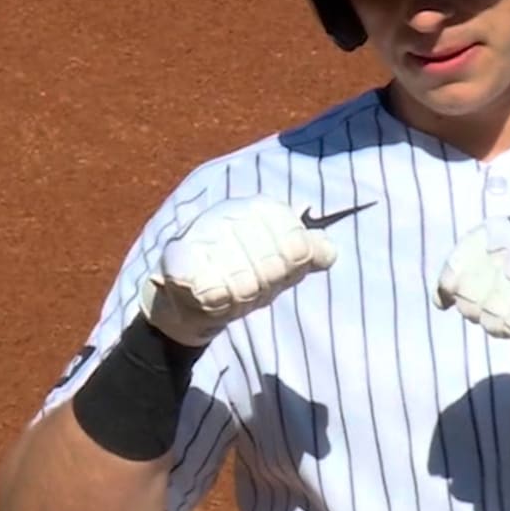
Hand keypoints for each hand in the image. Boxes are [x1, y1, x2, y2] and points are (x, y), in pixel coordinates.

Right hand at [141, 195, 337, 345]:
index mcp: (260, 207)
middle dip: (265, 287)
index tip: (279, 273)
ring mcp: (203, 233)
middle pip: (274, 268)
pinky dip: (217, 303)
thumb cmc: (241, 271)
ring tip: (231, 292)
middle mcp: (231, 212)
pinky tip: (211, 296)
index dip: (293, 269)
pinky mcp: (178, 260)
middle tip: (250, 287)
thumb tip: (330, 251)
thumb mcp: (279, 258)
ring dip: (241, 299)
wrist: (187, 292)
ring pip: (246, 285)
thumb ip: (307, 251)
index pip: (299, 247)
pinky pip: (214, 293)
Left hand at [433, 216, 509, 347]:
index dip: (448, 290)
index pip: (455, 268)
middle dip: (484, 311)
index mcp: (497, 231)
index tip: (445, 301)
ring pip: (489, 320)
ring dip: (508, 325)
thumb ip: (478, 267)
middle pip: (469, 302)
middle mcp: (506, 249)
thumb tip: (441, 298)